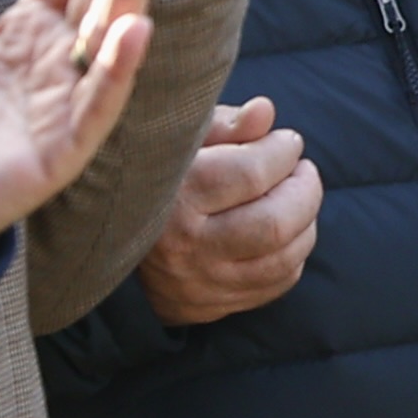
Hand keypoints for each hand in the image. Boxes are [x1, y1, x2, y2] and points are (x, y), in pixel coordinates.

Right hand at [141, 94, 321, 324]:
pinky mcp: (213, 305)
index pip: (251, 173)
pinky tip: (287, 231)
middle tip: (303, 171)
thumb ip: (225, 124)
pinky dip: (295, 253)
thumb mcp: (181, 141)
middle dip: (305, 190)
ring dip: (307, 222)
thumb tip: (266, 111)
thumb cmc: (161, 175)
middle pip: (275, 222)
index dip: (283, 151)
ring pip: (284, 256)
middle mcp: (185, 245)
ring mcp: (201, 282)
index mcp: (173, 196)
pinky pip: (279, 282)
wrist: (110, 240)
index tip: (288, 142)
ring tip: (299, 197)